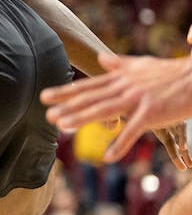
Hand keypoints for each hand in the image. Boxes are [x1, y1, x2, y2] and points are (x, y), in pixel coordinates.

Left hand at [41, 52, 191, 161]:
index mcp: (120, 78)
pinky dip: (120, 144)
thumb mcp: (142, 65)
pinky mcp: (152, 113)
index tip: (44, 97)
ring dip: (82, 119)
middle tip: (47, 116)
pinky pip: (133, 131)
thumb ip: (119, 64)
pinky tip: (107, 157)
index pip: (88, 86)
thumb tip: (100, 58)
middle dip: (68, 107)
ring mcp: (137, 100)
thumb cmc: (170, 72)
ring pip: (104, 110)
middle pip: (91, 99)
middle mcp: (124, 88)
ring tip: (62, 128)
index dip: (65, 92)